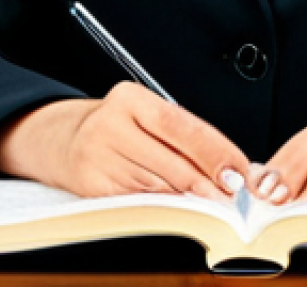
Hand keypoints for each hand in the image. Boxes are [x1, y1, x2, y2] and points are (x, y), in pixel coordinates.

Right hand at [0, 81, 250, 202]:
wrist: (67, 141)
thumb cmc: (121, 128)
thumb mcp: (148, 117)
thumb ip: (184, 136)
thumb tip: (230, 165)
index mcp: (130, 98)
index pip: (180, 125)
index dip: (214, 151)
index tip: (239, 170)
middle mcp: (110, 124)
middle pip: (171, 160)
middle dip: (208, 182)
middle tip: (235, 197)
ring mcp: (98, 157)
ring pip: (159, 186)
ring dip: (191, 198)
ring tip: (215, 204)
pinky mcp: (92, 187)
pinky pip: (140, 201)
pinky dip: (166, 207)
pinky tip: (182, 208)